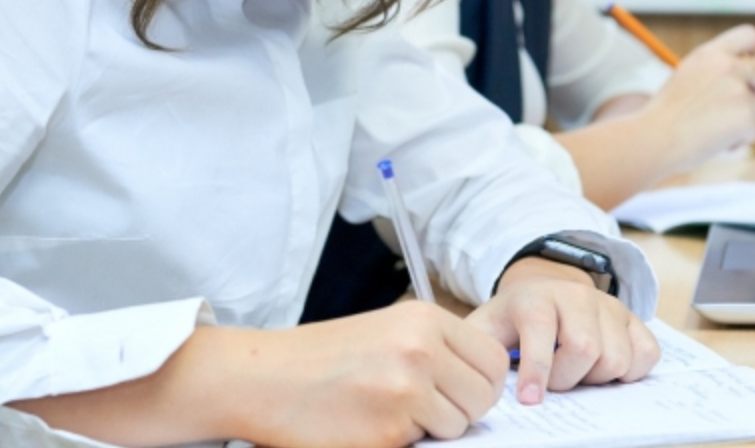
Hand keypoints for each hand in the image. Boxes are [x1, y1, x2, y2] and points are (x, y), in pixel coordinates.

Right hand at [231, 302, 509, 446]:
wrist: (262, 377)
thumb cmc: (322, 358)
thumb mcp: (388, 331)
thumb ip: (437, 349)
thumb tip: (483, 383)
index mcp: (424, 320)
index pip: (492, 360)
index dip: (481, 384)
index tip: (460, 393)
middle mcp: (421, 349)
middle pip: (483, 397)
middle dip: (461, 411)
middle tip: (424, 409)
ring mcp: (406, 391)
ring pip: (458, 427)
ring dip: (431, 430)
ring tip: (389, 413)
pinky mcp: (388, 432)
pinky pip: (422, 446)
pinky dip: (400, 442)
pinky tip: (368, 425)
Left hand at [467, 257, 659, 405]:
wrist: (544, 291)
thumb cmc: (513, 320)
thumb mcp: (486, 328)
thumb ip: (478, 350)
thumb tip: (479, 381)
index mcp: (536, 298)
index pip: (540, 331)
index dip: (538, 368)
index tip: (530, 399)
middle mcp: (577, 295)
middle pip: (585, 348)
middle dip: (568, 378)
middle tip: (555, 382)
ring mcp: (609, 306)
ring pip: (617, 357)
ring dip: (596, 378)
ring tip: (577, 373)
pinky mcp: (634, 319)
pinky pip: (647, 354)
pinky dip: (630, 372)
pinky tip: (605, 370)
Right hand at [643, 24, 754, 176]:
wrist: (654, 138)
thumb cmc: (666, 115)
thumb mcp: (687, 77)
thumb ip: (715, 71)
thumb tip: (744, 78)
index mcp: (710, 54)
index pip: (749, 35)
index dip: (752, 52)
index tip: (745, 67)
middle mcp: (727, 66)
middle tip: (741, 105)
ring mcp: (738, 90)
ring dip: (740, 121)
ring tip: (708, 130)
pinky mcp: (746, 116)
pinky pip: (752, 132)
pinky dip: (737, 141)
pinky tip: (712, 142)